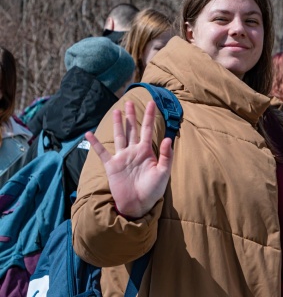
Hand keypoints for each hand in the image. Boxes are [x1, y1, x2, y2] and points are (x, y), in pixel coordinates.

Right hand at [86, 100, 172, 218]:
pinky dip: (95, 143)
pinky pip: (102, 152)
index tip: (152, 103)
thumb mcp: (163, 172)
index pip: (148, 129)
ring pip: (119, 136)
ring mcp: (122, 157)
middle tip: (129, 102)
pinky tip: (89, 134)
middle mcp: (134, 151)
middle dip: (131, 116)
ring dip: (117, 124)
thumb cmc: (153, 190)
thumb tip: (168, 138)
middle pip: (132, 129)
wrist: (138, 204)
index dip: (149, 116)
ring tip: (116, 111)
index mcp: (147, 151)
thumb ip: (166, 155)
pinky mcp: (111, 166)